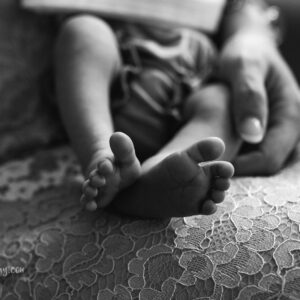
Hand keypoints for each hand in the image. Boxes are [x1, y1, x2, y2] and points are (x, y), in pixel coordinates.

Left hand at [219, 30, 299, 174]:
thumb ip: (249, 96)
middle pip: (268, 164)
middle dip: (240, 168)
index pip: (270, 157)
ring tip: (215, 156)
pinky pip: (258, 152)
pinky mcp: (271, 129)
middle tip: (211, 163)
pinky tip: (223, 148)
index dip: (242, 167)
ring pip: (263, 161)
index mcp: (292, 113)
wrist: (249, 47)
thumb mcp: (243, 66)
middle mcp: (292, 126)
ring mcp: (282, 129)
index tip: (214, 164)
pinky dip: (241, 155)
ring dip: (240, 163)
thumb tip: (252, 136)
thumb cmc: (245, 53)